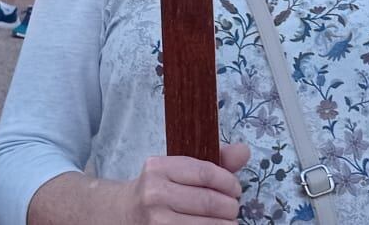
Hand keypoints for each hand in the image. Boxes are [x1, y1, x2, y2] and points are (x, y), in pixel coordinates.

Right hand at [119, 145, 250, 223]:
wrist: (125, 213)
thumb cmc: (160, 189)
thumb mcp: (179, 169)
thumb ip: (214, 161)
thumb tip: (244, 151)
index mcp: (160, 168)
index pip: (206, 173)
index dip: (229, 182)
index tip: (235, 189)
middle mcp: (155, 194)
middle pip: (209, 201)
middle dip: (231, 207)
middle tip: (233, 208)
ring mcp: (156, 221)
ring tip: (227, 222)